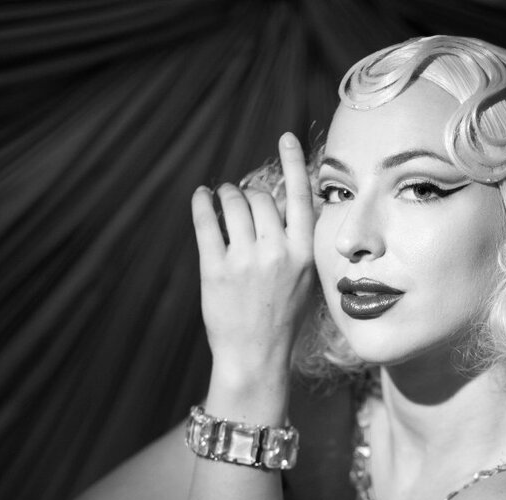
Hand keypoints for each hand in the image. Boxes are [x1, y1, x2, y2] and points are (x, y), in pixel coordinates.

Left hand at [190, 132, 314, 390]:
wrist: (256, 356)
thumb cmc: (283, 318)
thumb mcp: (305, 280)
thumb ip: (297, 243)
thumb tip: (281, 205)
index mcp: (304, 254)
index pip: (302, 197)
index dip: (294, 162)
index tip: (285, 137)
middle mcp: (277, 252)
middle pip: (261, 197)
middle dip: (248, 192)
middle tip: (239, 199)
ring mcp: (245, 260)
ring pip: (234, 203)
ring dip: (225, 194)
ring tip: (220, 198)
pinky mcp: (215, 269)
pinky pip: (206, 222)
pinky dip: (201, 204)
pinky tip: (200, 198)